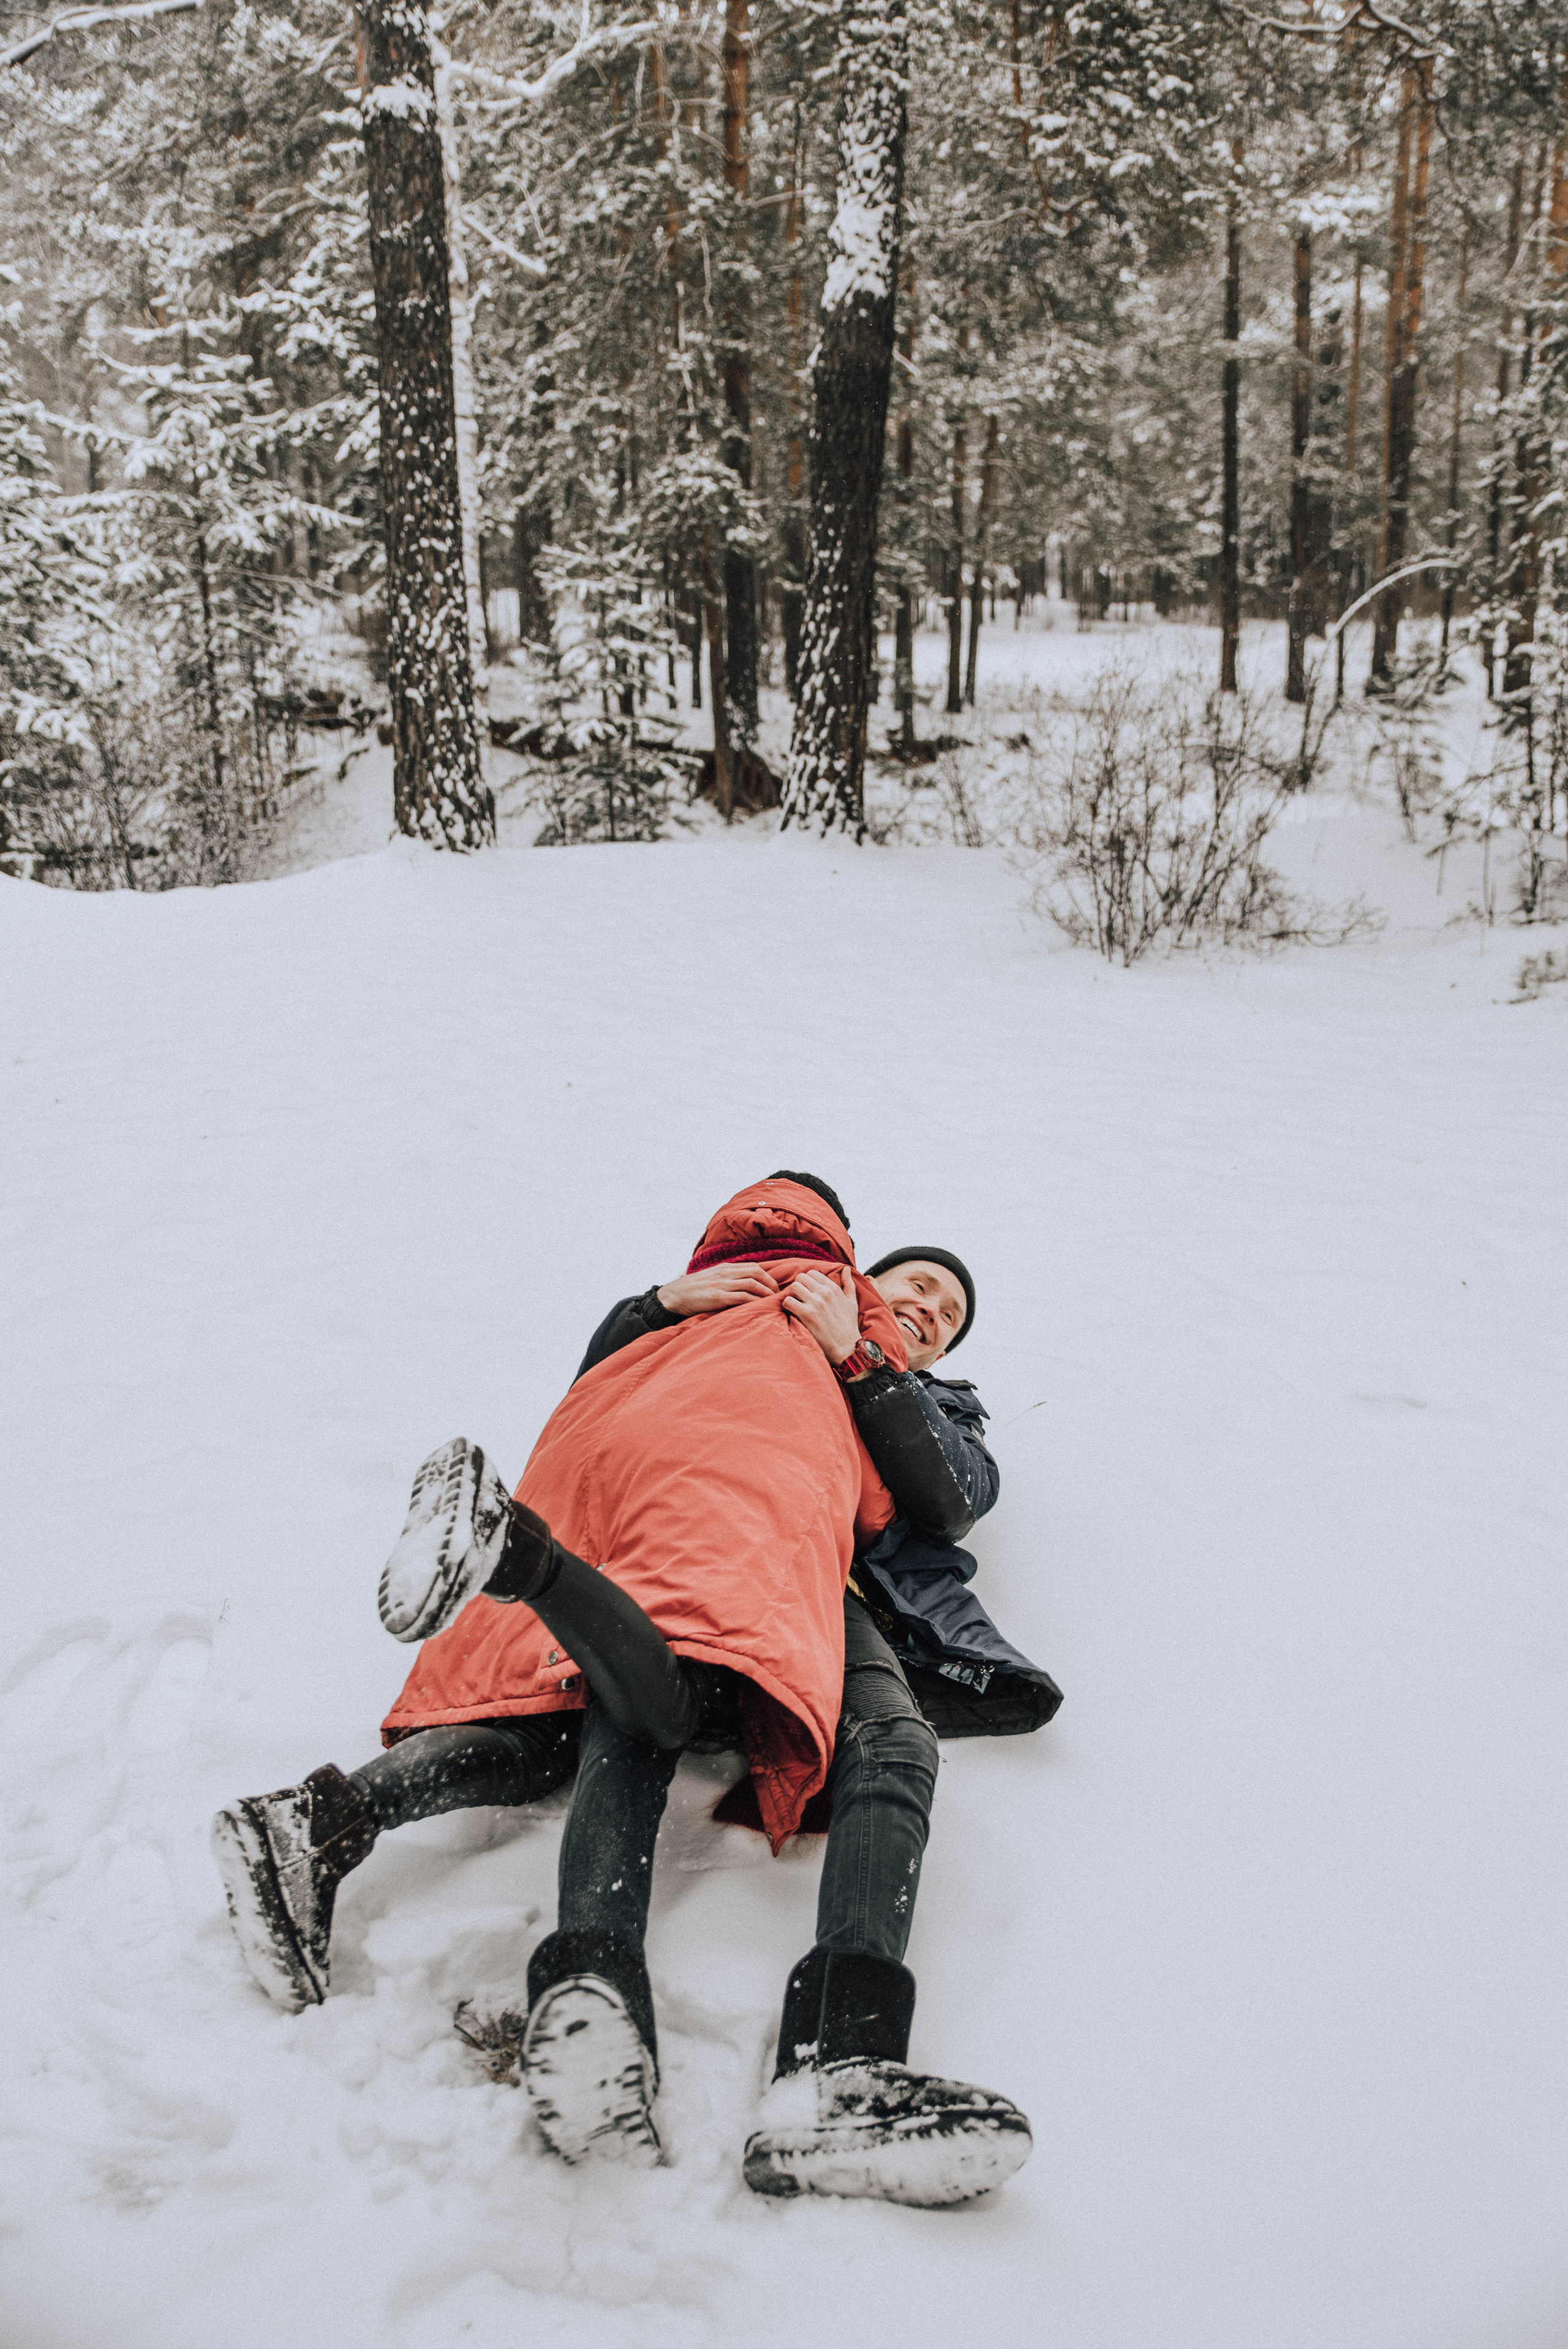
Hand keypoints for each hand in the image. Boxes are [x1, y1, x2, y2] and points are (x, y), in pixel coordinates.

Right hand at [655, 1263, 780, 1316]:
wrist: (674, 1295)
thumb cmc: (693, 1289)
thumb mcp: (712, 1278)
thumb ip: (727, 1279)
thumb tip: (744, 1287)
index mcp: (725, 1268)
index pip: (753, 1266)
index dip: (767, 1276)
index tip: (774, 1286)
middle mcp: (726, 1273)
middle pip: (756, 1272)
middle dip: (770, 1283)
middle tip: (777, 1294)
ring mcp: (722, 1285)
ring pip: (752, 1284)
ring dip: (766, 1293)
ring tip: (772, 1301)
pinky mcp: (718, 1297)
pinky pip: (741, 1297)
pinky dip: (754, 1302)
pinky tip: (760, 1307)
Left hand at [781, 1265, 862, 1367]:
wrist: (847, 1348)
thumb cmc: (848, 1326)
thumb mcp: (852, 1302)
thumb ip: (848, 1284)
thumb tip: (845, 1269)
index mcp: (834, 1288)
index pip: (812, 1273)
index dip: (807, 1282)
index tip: (807, 1292)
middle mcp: (824, 1293)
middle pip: (800, 1278)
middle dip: (797, 1287)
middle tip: (798, 1298)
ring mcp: (815, 1303)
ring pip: (793, 1287)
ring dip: (791, 1295)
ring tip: (795, 1305)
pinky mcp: (807, 1315)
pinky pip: (788, 1301)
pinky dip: (786, 1306)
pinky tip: (792, 1313)